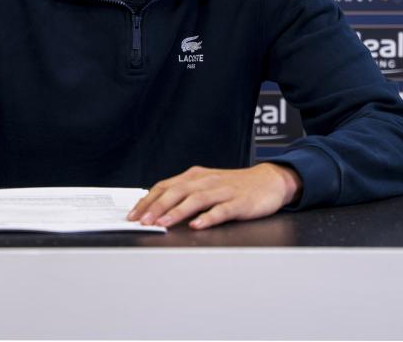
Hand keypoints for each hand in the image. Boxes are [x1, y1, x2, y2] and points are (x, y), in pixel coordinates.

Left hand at [127, 163, 301, 229]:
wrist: (269, 180)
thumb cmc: (235, 186)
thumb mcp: (207, 185)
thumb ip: (185, 193)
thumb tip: (157, 207)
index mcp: (195, 177)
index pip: (166, 186)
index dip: (148, 200)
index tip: (133, 214)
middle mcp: (207, 181)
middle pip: (177, 191)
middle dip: (157, 206)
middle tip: (142, 220)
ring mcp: (223, 191)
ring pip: (196, 199)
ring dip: (177, 212)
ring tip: (163, 223)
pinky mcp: (239, 202)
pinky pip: (222, 210)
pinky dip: (209, 217)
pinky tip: (198, 225)